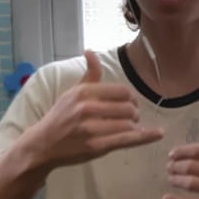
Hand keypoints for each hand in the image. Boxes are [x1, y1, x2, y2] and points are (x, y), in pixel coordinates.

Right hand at [29, 50, 162, 170]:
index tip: (131, 104)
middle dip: (135, 112)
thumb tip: (90, 50)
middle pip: (128, 108)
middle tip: (132, 117)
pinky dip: (145, 137)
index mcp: (83, 92)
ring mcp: (91, 129)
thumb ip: (89, 73)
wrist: (42, 144)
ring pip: (129, 124)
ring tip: (132, 127)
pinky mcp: (95, 147)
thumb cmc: (60, 117)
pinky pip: (126, 140)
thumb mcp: (72, 92)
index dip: (132, 98)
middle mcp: (87, 108)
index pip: (122, 91)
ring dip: (135, 126)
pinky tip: (157, 134)